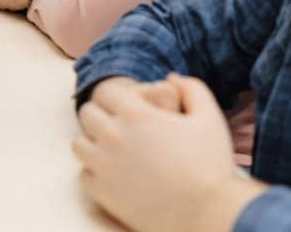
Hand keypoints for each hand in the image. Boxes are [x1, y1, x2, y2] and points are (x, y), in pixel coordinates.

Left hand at [73, 74, 264, 231]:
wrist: (209, 212)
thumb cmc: (212, 164)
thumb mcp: (208, 117)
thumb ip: (191, 88)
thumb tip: (171, 78)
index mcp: (135, 114)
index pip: (105, 92)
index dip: (117, 97)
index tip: (128, 107)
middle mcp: (112, 135)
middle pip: (87, 114)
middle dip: (102, 116)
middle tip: (120, 128)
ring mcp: (103, 165)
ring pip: (78, 143)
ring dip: (93, 143)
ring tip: (114, 150)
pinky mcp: (101, 192)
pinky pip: (83, 174)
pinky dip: (95, 173)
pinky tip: (115, 174)